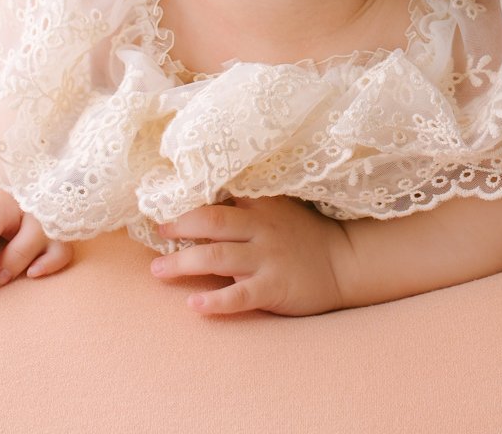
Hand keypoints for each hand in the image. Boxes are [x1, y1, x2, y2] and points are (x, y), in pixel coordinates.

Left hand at [150, 195, 349, 316]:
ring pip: (217, 258)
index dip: (188, 200)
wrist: (344, 262)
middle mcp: (261, 229)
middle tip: (158, 233)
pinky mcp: (273, 287)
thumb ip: (245, 205)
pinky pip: (239, 295)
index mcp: (260, 206)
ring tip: (157, 270)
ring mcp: (267, 258)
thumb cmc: (304, 236)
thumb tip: (201, 201)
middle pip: (212, 222)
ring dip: (182, 263)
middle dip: (179, 226)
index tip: (162, 202)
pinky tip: (193, 304)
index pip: (218, 197)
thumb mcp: (277, 210)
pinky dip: (215, 300)